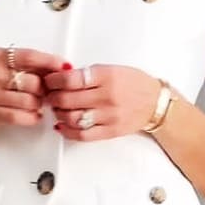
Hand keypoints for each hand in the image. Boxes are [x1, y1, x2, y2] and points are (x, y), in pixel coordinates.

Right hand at [0, 47, 67, 128]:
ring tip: (36, 102)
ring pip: (29, 100)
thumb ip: (26, 64)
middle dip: (44, 88)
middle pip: (32, 81)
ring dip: (38, 103)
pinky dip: (33, 117)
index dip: (49, 61)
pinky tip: (34, 114)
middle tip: (46, 90)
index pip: (28, 56)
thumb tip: (57, 67)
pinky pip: (21, 117)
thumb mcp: (2, 65)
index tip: (63, 66)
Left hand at [42, 63, 159, 139]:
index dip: (54, 81)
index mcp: (106, 77)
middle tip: (50, 95)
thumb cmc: (135, 84)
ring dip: (59, 114)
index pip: (71, 79)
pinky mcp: (110, 131)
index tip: (49, 81)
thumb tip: (62, 78)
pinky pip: (83, 135)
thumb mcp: (112, 69)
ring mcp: (108, 116)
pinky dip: (68, 131)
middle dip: (53, 97)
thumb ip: (88, 74)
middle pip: (68, 99)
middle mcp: (107, 96)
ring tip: (58, 109)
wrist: (156, 103)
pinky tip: (63, 126)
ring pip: (73, 118)